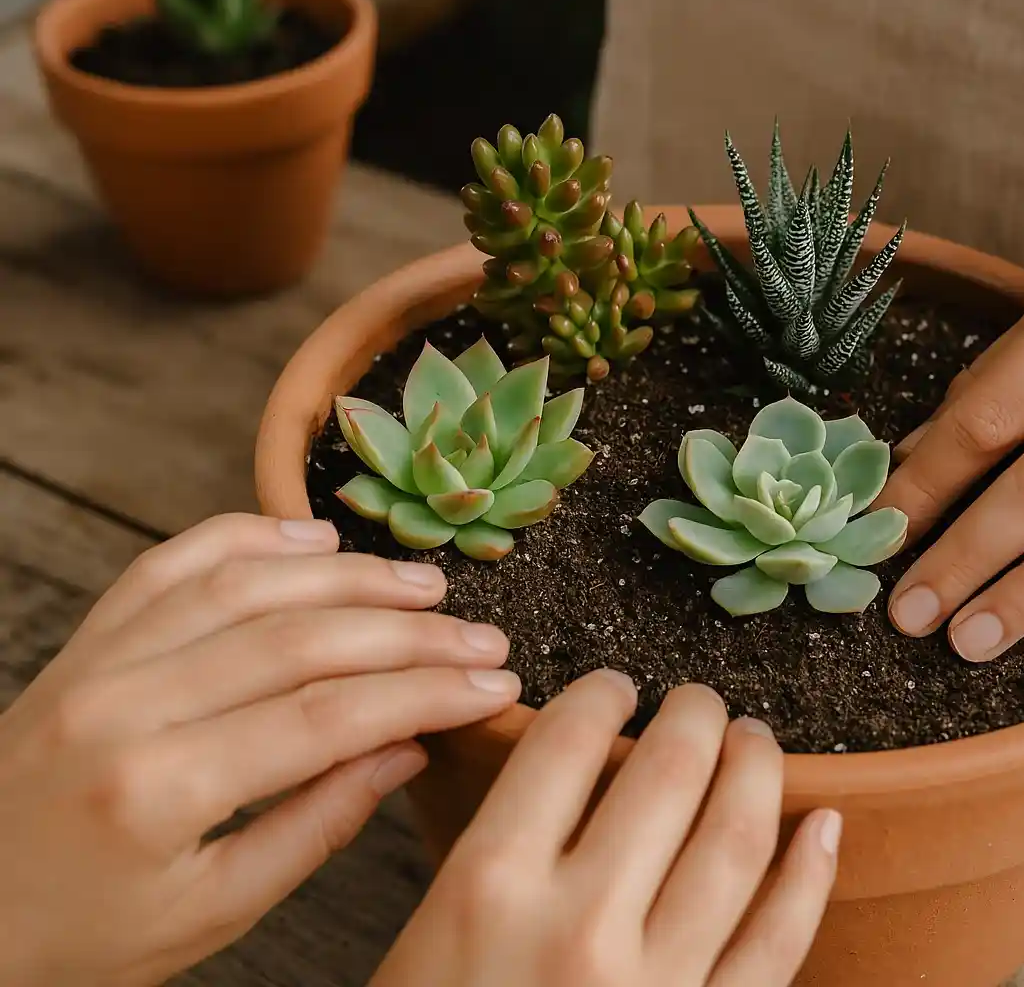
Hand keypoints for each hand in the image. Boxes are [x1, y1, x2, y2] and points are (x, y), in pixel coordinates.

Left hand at [0, 513, 522, 986]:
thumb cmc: (79, 938)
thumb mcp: (210, 913)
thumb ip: (316, 826)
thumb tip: (408, 748)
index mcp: (159, 788)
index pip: (328, 716)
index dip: (426, 693)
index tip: (494, 685)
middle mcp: (124, 705)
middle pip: (299, 639)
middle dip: (408, 635)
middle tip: (481, 637)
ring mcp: (95, 662)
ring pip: (244, 584)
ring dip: (347, 576)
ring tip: (422, 587)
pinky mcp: (82, 643)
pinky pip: (171, 563)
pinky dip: (245, 536)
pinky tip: (312, 538)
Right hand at [371, 671, 839, 986]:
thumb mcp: (425, 943)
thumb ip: (493, 860)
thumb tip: (561, 775)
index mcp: (488, 886)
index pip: (566, 742)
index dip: (600, 694)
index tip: (613, 687)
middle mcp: (579, 923)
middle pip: (666, 771)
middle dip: (692, 715)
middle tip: (696, 703)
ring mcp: (656, 982)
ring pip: (736, 838)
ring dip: (755, 770)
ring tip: (751, 742)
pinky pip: (780, 941)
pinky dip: (811, 874)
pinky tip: (823, 827)